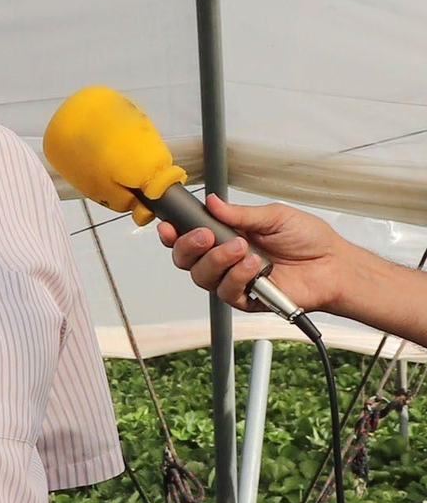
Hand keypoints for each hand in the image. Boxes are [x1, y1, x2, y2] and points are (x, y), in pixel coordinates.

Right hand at [155, 194, 355, 314]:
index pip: (191, 237)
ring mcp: (233, 280)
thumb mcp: (274, 216)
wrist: (333, 266)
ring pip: (202, 276)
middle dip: (189, 247)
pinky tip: (255, 266)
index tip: (169, 226)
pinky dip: (237, 276)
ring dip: (217, 261)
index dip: (174, 234)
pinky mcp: (245, 299)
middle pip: (186, 260)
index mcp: (228, 236)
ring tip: (243, 248)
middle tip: (205, 236)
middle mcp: (225, 260)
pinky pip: (226, 292)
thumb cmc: (309, 240)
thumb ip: (241, 214)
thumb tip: (212, 203)